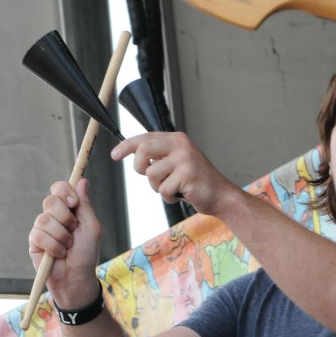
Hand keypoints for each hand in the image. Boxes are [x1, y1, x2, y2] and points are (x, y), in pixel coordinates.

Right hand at [28, 178, 101, 307]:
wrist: (77, 277)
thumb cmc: (86, 253)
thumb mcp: (91, 228)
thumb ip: (85, 205)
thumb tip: (82, 180)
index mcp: (67, 210)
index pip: (58, 188)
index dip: (64, 192)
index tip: (73, 203)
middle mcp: (53, 216)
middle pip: (50, 201)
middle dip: (65, 218)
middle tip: (73, 232)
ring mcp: (42, 228)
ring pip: (45, 219)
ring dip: (61, 236)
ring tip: (67, 247)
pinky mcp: (34, 241)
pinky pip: (39, 235)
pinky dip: (53, 246)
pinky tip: (58, 254)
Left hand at [111, 132, 239, 217]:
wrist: (221, 196)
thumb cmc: (198, 183)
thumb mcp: (178, 162)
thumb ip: (160, 156)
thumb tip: (136, 155)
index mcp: (176, 139)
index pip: (144, 137)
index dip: (126, 146)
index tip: (114, 154)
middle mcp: (180, 145)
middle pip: (143, 150)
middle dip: (140, 168)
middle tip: (151, 178)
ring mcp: (184, 159)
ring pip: (151, 175)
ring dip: (158, 188)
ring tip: (174, 188)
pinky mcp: (187, 175)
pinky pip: (163, 190)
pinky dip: (169, 198)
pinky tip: (181, 195)